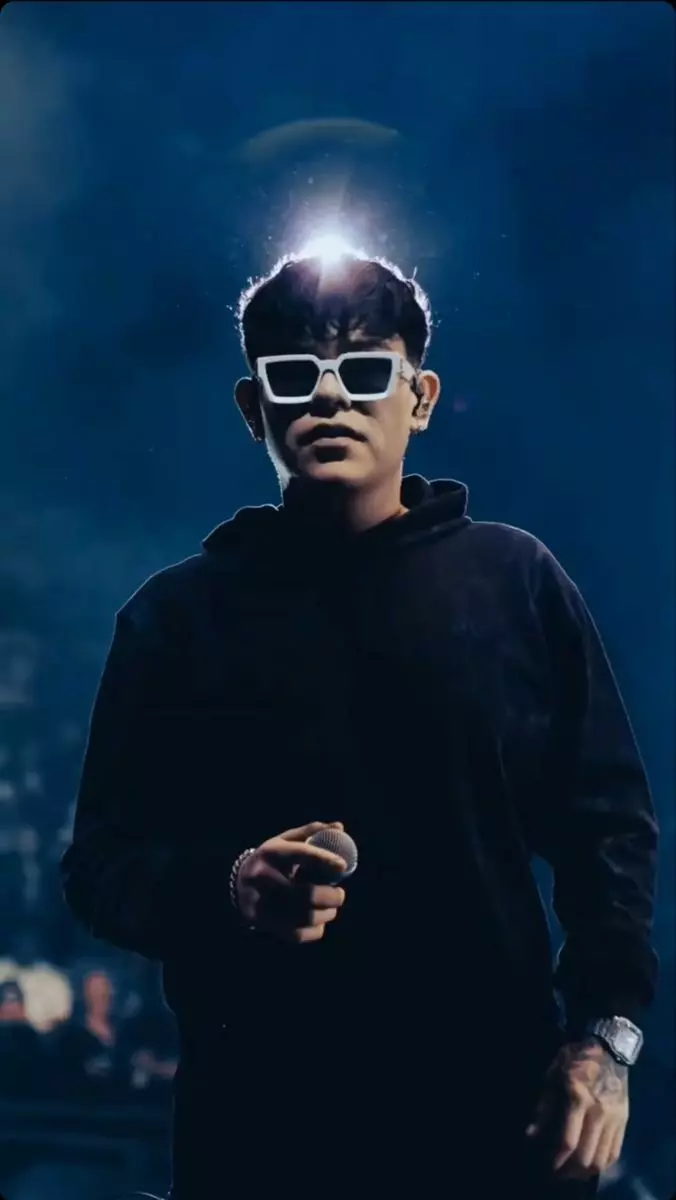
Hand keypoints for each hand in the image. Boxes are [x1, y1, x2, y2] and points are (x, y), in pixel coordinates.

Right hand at [235, 820, 347, 943]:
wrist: (239, 886)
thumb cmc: (272, 860)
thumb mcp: (286, 841)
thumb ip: (312, 832)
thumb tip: (340, 827)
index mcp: (271, 853)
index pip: (300, 854)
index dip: (324, 860)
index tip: (343, 866)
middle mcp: (263, 878)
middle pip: (306, 894)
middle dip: (332, 897)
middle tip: (340, 894)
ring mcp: (261, 903)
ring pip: (306, 917)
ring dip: (327, 914)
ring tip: (331, 908)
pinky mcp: (263, 923)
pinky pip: (298, 934)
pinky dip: (315, 929)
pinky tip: (317, 920)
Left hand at [526, 1038, 628, 1179]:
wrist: (607, 1049)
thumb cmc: (574, 1060)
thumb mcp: (552, 1077)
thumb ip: (543, 1109)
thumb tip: (531, 1136)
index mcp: (578, 1099)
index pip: (567, 1142)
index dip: (556, 1160)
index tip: (546, 1167)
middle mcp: (599, 1112)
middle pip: (586, 1157)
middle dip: (569, 1171)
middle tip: (557, 1173)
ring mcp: (614, 1118)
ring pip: (602, 1159)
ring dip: (585, 1172)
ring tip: (572, 1172)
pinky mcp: (624, 1121)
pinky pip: (615, 1152)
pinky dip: (602, 1164)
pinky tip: (590, 1164)